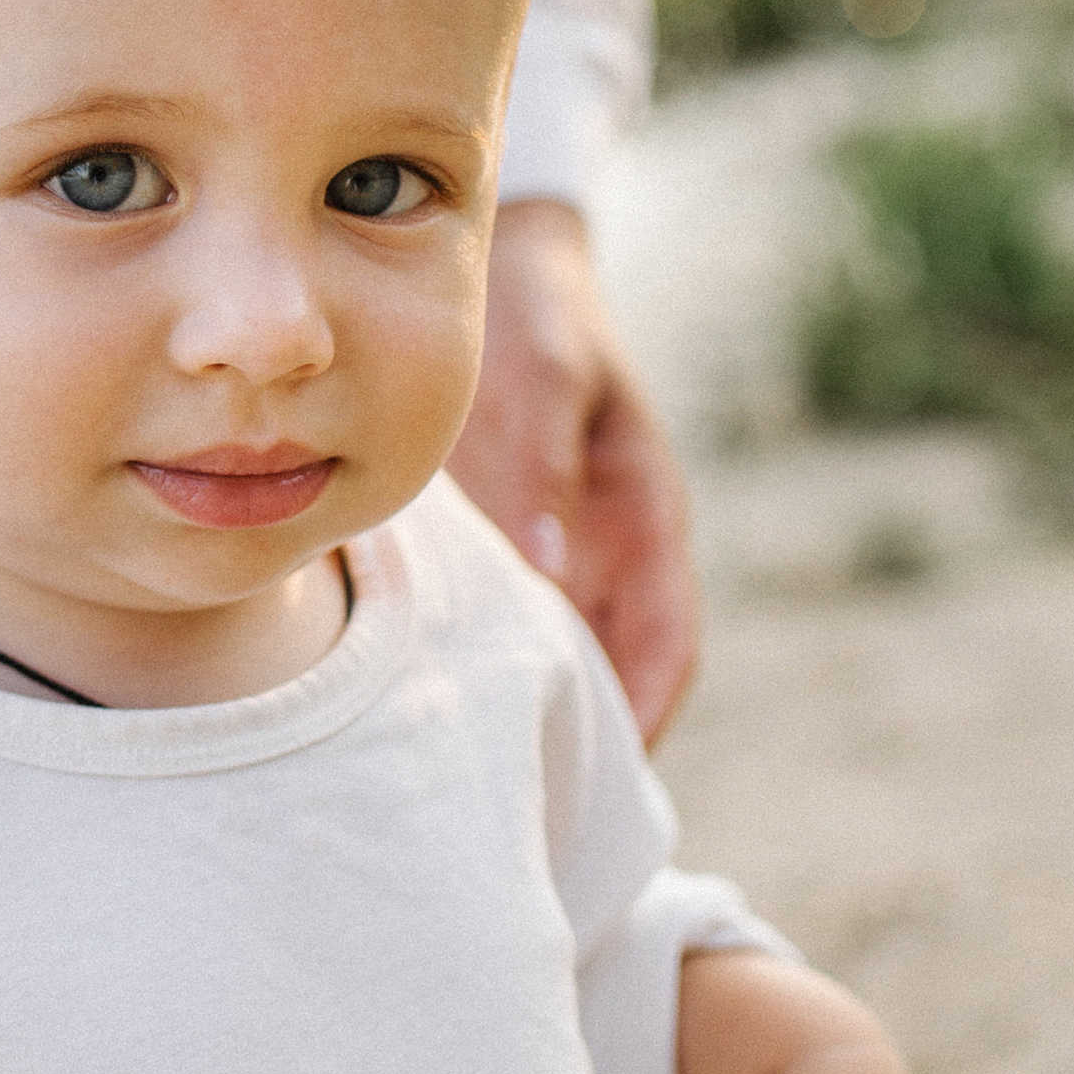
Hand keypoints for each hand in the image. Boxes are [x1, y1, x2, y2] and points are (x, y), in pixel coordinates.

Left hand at [449, 194, 699, 740]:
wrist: (504, 262)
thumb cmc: (537, 310)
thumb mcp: (545, 374)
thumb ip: (541, 464)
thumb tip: (549, 575)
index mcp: (645, 517)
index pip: (668, 641)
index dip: (644, 710)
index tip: (607, 767)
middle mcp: (605, 547)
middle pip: (606, 669)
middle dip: (576, 740)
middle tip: (522, 810)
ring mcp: (555, 549)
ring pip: (548, 654)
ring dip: (519, 709)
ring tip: (463, 779)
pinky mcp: (498, 542)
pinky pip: (493, 619)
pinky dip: (466, 661)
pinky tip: (405, 697)